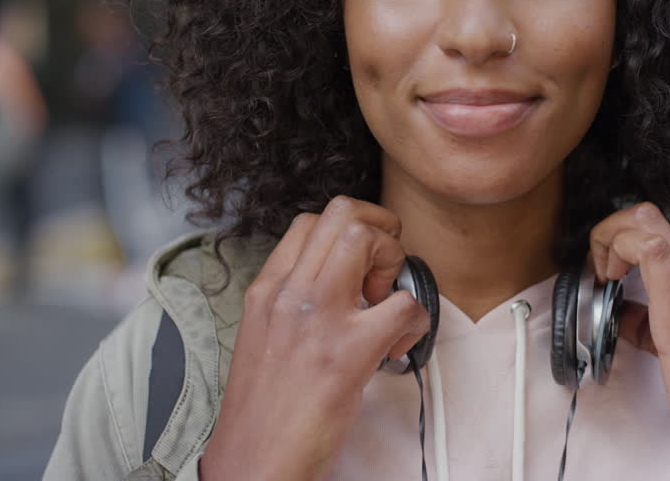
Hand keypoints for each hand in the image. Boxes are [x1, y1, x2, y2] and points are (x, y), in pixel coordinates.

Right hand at [199, 196, 431, 480]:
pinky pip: (405, 304)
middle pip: (343, 212)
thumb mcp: (263, 336)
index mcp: (267, 290)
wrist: (253, 462)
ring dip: (394, 262)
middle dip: (379, 230)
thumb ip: (294, 301)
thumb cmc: (263, 411)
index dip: (349, 230)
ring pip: (368, 237)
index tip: (360, 264)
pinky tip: (397, 345)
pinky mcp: (349, 352)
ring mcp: (319, 318)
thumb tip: (338, 282)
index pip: (311, 220)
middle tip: (383, 273)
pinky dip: (416, 320)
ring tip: (387, 303)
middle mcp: (289, 294)